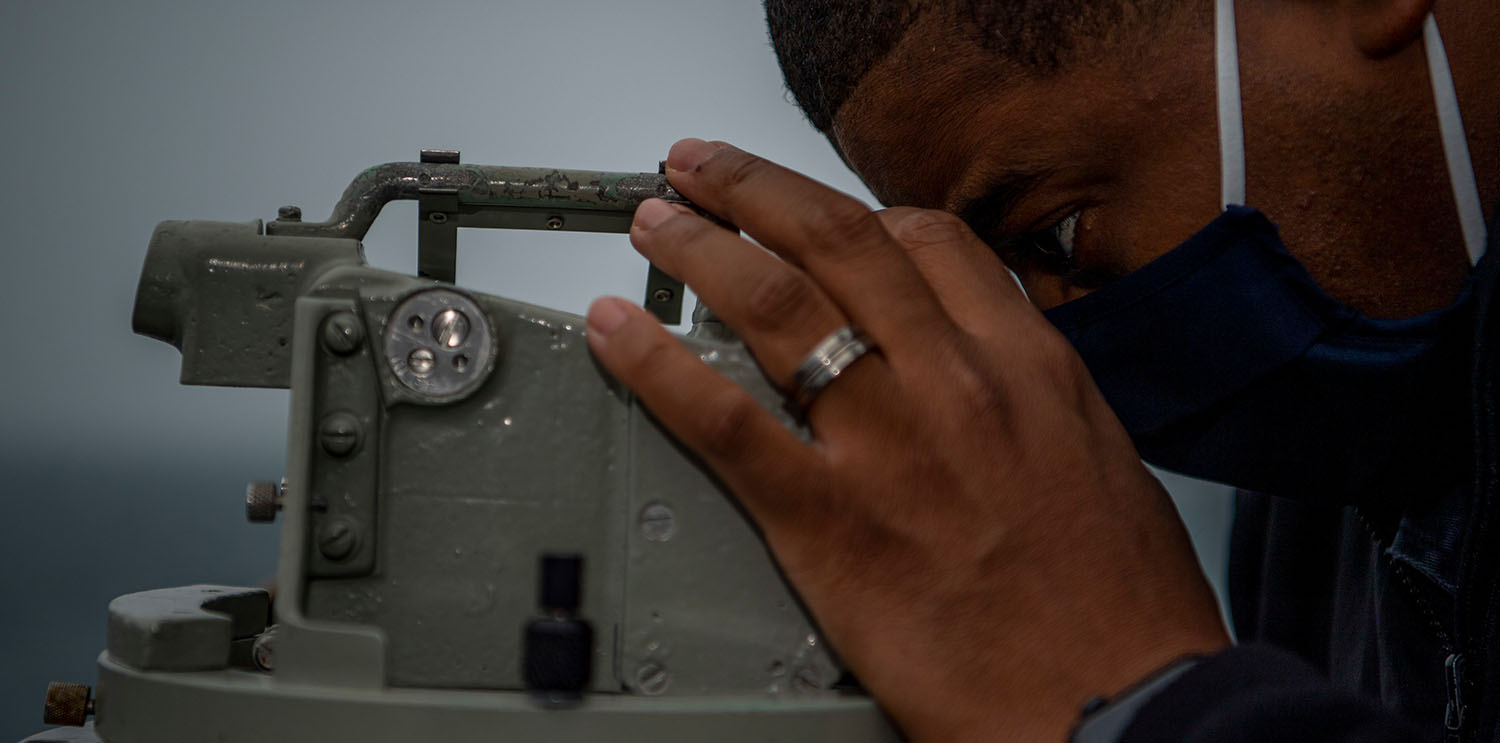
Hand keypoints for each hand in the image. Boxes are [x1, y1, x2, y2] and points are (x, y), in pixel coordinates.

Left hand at [586, 139, 1228, 741]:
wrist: (1123, 704)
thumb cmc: (1125, 610)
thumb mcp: (1101, 464)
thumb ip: (1033, 401)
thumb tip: (990, 378)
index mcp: (1027, 366)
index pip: (931, 243)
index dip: (859, 214)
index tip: (819, 215)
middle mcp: (954, 384)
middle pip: (837, 243)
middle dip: (756, 191)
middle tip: (702, 171)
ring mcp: (887, 447)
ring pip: (776, 306)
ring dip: (701, 249)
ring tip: (656, 223)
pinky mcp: (830, 523)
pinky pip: (724, 421)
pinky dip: (657, 364)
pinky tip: (618, 334)